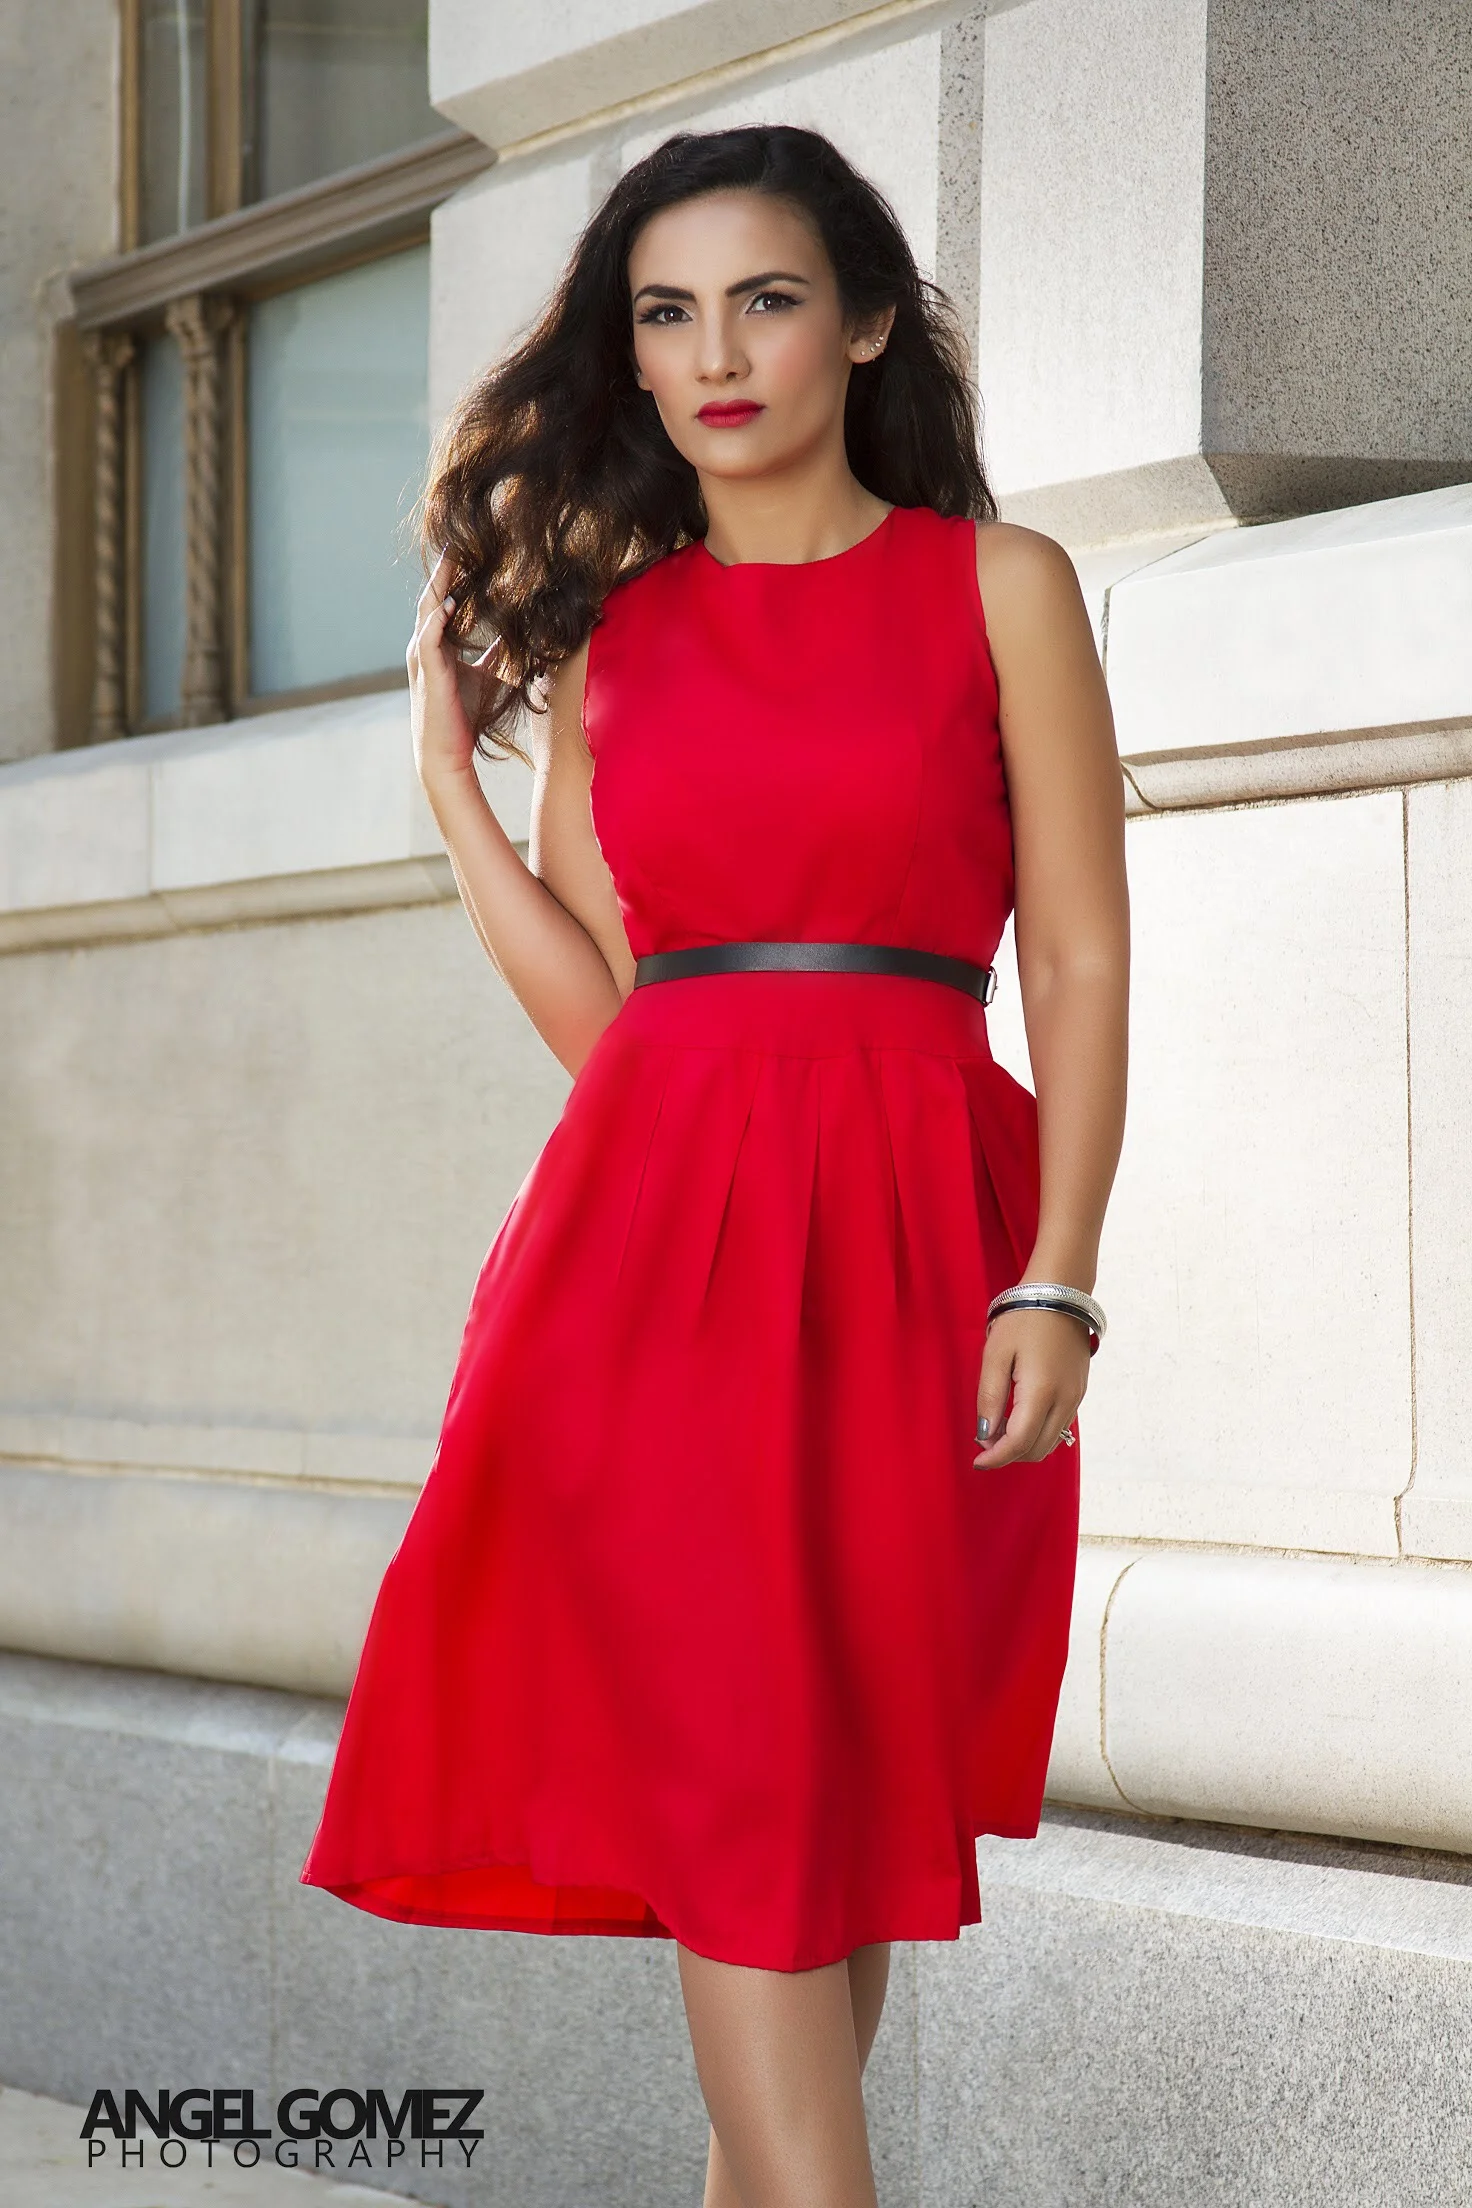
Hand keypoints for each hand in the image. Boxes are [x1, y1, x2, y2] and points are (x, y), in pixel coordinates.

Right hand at [407, 550, 494, 791]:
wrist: (446, 754)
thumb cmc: (464, 718)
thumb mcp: (488, 677)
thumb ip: (496, 654)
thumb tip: (515, 635)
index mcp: (437, 643)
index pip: (445, 599)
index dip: (456, 575)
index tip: (472, 550)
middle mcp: (424, 644)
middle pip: (434, 596)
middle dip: (446, 568)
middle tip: (461, 540)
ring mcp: (422, 656)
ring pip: (428, 609)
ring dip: (441, 583)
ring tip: (453, 556)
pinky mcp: (426, 670)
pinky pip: (429, 635)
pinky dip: (438, 616)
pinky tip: (450, 599)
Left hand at [973, 1307, 1089, 1467]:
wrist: (1060, 1293)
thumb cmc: (1023, 1319)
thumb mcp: (995, 1355)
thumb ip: (989, 1397)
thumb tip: (984, 1434)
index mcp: (1041, 1392)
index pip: (1018, 1443)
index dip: (996, 1458)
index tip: (977, 1461)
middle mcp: (1065, 1400)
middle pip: (1036, 1449)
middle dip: (1009, 1454)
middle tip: (984, 1442)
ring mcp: (1076, 1397)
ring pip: (1051, 1442)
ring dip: (1024, 1446)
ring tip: (999, 1430)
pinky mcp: (1079, 1392)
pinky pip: (1060, 1427)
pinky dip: (1038, 1433)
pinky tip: (1019, 1419)